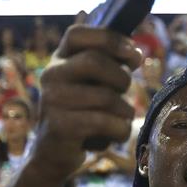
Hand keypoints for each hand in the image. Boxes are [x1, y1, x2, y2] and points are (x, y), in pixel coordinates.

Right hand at [30, 24, 142, 179]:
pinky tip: (115, 134)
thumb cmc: (83, 111)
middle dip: (122, 77)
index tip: (133, 55)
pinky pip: (105, 122)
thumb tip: (135, 53)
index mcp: (60, 58)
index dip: (110, 39)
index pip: (77, 33)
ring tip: (120, 118)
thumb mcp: (91, 82)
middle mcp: (51, 75)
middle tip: (126, 91)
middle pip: (96, 61)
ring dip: (125, 110)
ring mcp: (52, 101)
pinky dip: (120, 130)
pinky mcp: (60, 127)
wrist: (53, 153)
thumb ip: (109, 64)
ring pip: (106, 97)